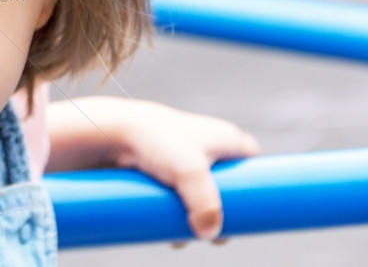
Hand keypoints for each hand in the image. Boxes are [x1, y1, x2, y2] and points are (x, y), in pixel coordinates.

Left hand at [46, 96, 260, 240]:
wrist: (109, 130)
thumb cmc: (156, 140)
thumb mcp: (190, 172)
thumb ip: (207, 206)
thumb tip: (210, 235)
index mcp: (224, 137)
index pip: (253, 160)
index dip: (258, 185)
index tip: (255, 211)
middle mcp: (204, 146)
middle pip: (226, 186)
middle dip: (222, 214)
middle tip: (218, 236)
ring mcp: (180, 159)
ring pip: (197, 196)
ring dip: (195, 219)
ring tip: (185, 237)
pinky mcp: (158, 170)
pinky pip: (174, 198)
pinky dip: (174, 215)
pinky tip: (168, 233)